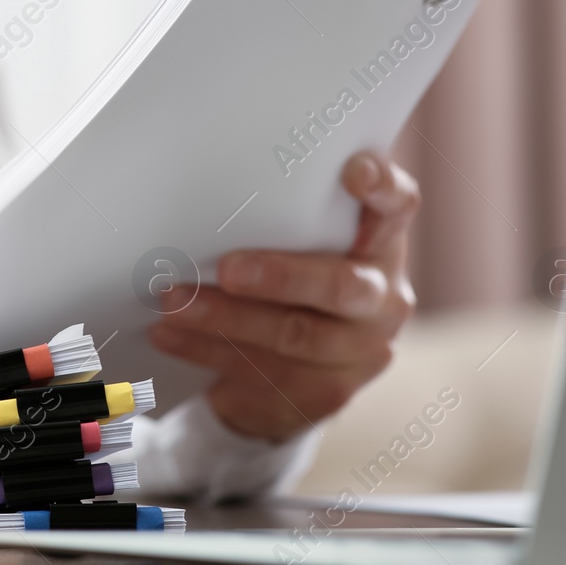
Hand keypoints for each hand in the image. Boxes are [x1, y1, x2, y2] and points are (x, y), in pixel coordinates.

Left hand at [147, 151, 418, 442]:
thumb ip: (282, 218)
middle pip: (343, 286)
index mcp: (382, 243)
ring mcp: (360, 351)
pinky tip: (167, 334)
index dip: (382, 188)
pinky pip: (263, 371)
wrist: (292, 372)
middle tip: (228, 269)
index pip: (398, 206)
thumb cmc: (289, 281)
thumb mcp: (298, 244)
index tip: (352, 172)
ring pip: (294, 334)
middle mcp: (383, 297)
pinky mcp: (326, 393)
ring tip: (174, 301)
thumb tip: (207, 188)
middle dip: (281, 276)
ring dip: (225, 317)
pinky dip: (205, 349)